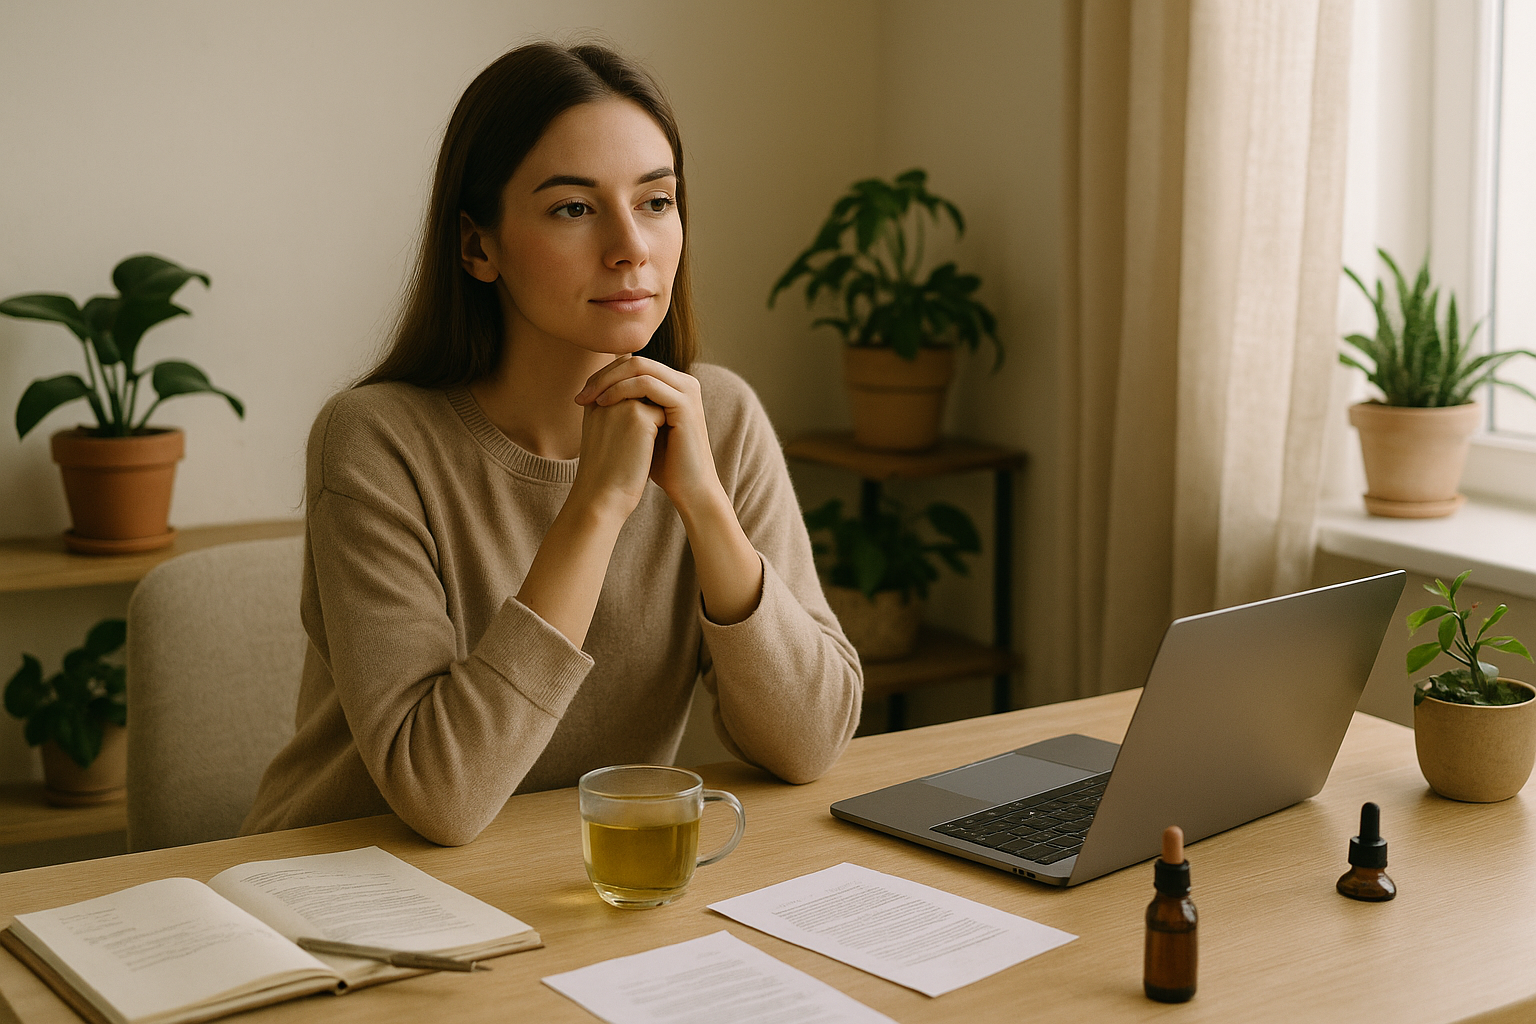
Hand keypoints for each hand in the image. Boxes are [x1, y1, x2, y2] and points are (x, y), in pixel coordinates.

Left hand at [575, 355, 722, 514]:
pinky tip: (604, 404)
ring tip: (589, 399)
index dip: (605, 376)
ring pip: (640, 367)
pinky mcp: (685, 403)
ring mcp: (687, 390)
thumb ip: (627, 407)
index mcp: (674, 385)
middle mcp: (684, 382)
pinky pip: (647, 384)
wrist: (689, 488)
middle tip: (581, 395)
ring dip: (609, 381)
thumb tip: (597, 393)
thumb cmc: (662, 463)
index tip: (582, 395)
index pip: (634, 365)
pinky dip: (621, 390)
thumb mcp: (641, 429)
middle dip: (604, 376)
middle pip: (636, 361)